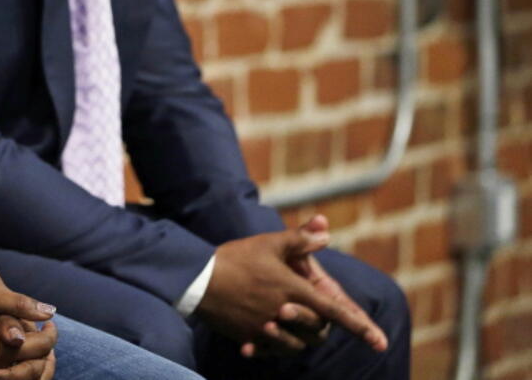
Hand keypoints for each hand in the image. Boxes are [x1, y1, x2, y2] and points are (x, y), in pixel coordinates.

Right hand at [0, 282, 55, 377]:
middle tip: (48, 332)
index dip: (51, 335)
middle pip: (36, 370)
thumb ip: (19, 304)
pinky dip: (24, 374)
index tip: (50, 321)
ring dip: (40, 368)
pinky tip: (25, 358)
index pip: (39, 349)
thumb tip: (50, 312)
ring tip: (42, 348)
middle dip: (48, 352)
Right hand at [197, 222, 386, 358]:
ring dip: (299, 338)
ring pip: (297, 345)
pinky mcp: (250, 337)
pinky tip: (262, 340)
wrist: (198, 278)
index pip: (335, 311)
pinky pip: (270, 350)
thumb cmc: (236, 257)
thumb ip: (300, 238)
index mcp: (294, 289)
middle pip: (317, 332)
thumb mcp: (269, 243)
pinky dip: (271, 347)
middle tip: (310, 315)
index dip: (361, 327)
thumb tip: (326, 229)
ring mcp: (268, 328)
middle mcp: (285, 313)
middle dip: (320, 326)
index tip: (380, 343)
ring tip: (288, 323)